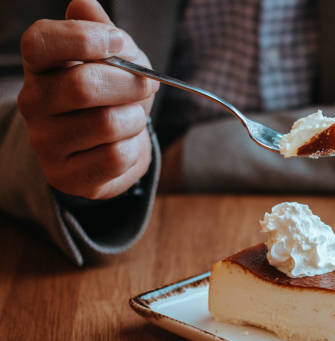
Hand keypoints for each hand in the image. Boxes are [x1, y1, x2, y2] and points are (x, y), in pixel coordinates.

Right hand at [18, 0, 158, 199]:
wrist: (113, 147)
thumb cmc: (115, 94)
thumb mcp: (116, 58)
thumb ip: (103, 32)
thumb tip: (84, 4)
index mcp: (40, 66)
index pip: (40, 43)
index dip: (84, 39)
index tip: (118, 43)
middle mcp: (33, 103)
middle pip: (83, 86)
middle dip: (129, 84)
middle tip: (148, 85)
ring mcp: (45, 142)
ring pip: (107, 124)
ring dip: (136, 118)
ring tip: (134, 117)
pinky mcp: (66, 176)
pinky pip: (116, 157)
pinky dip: (134, 147)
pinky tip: (126, 143)